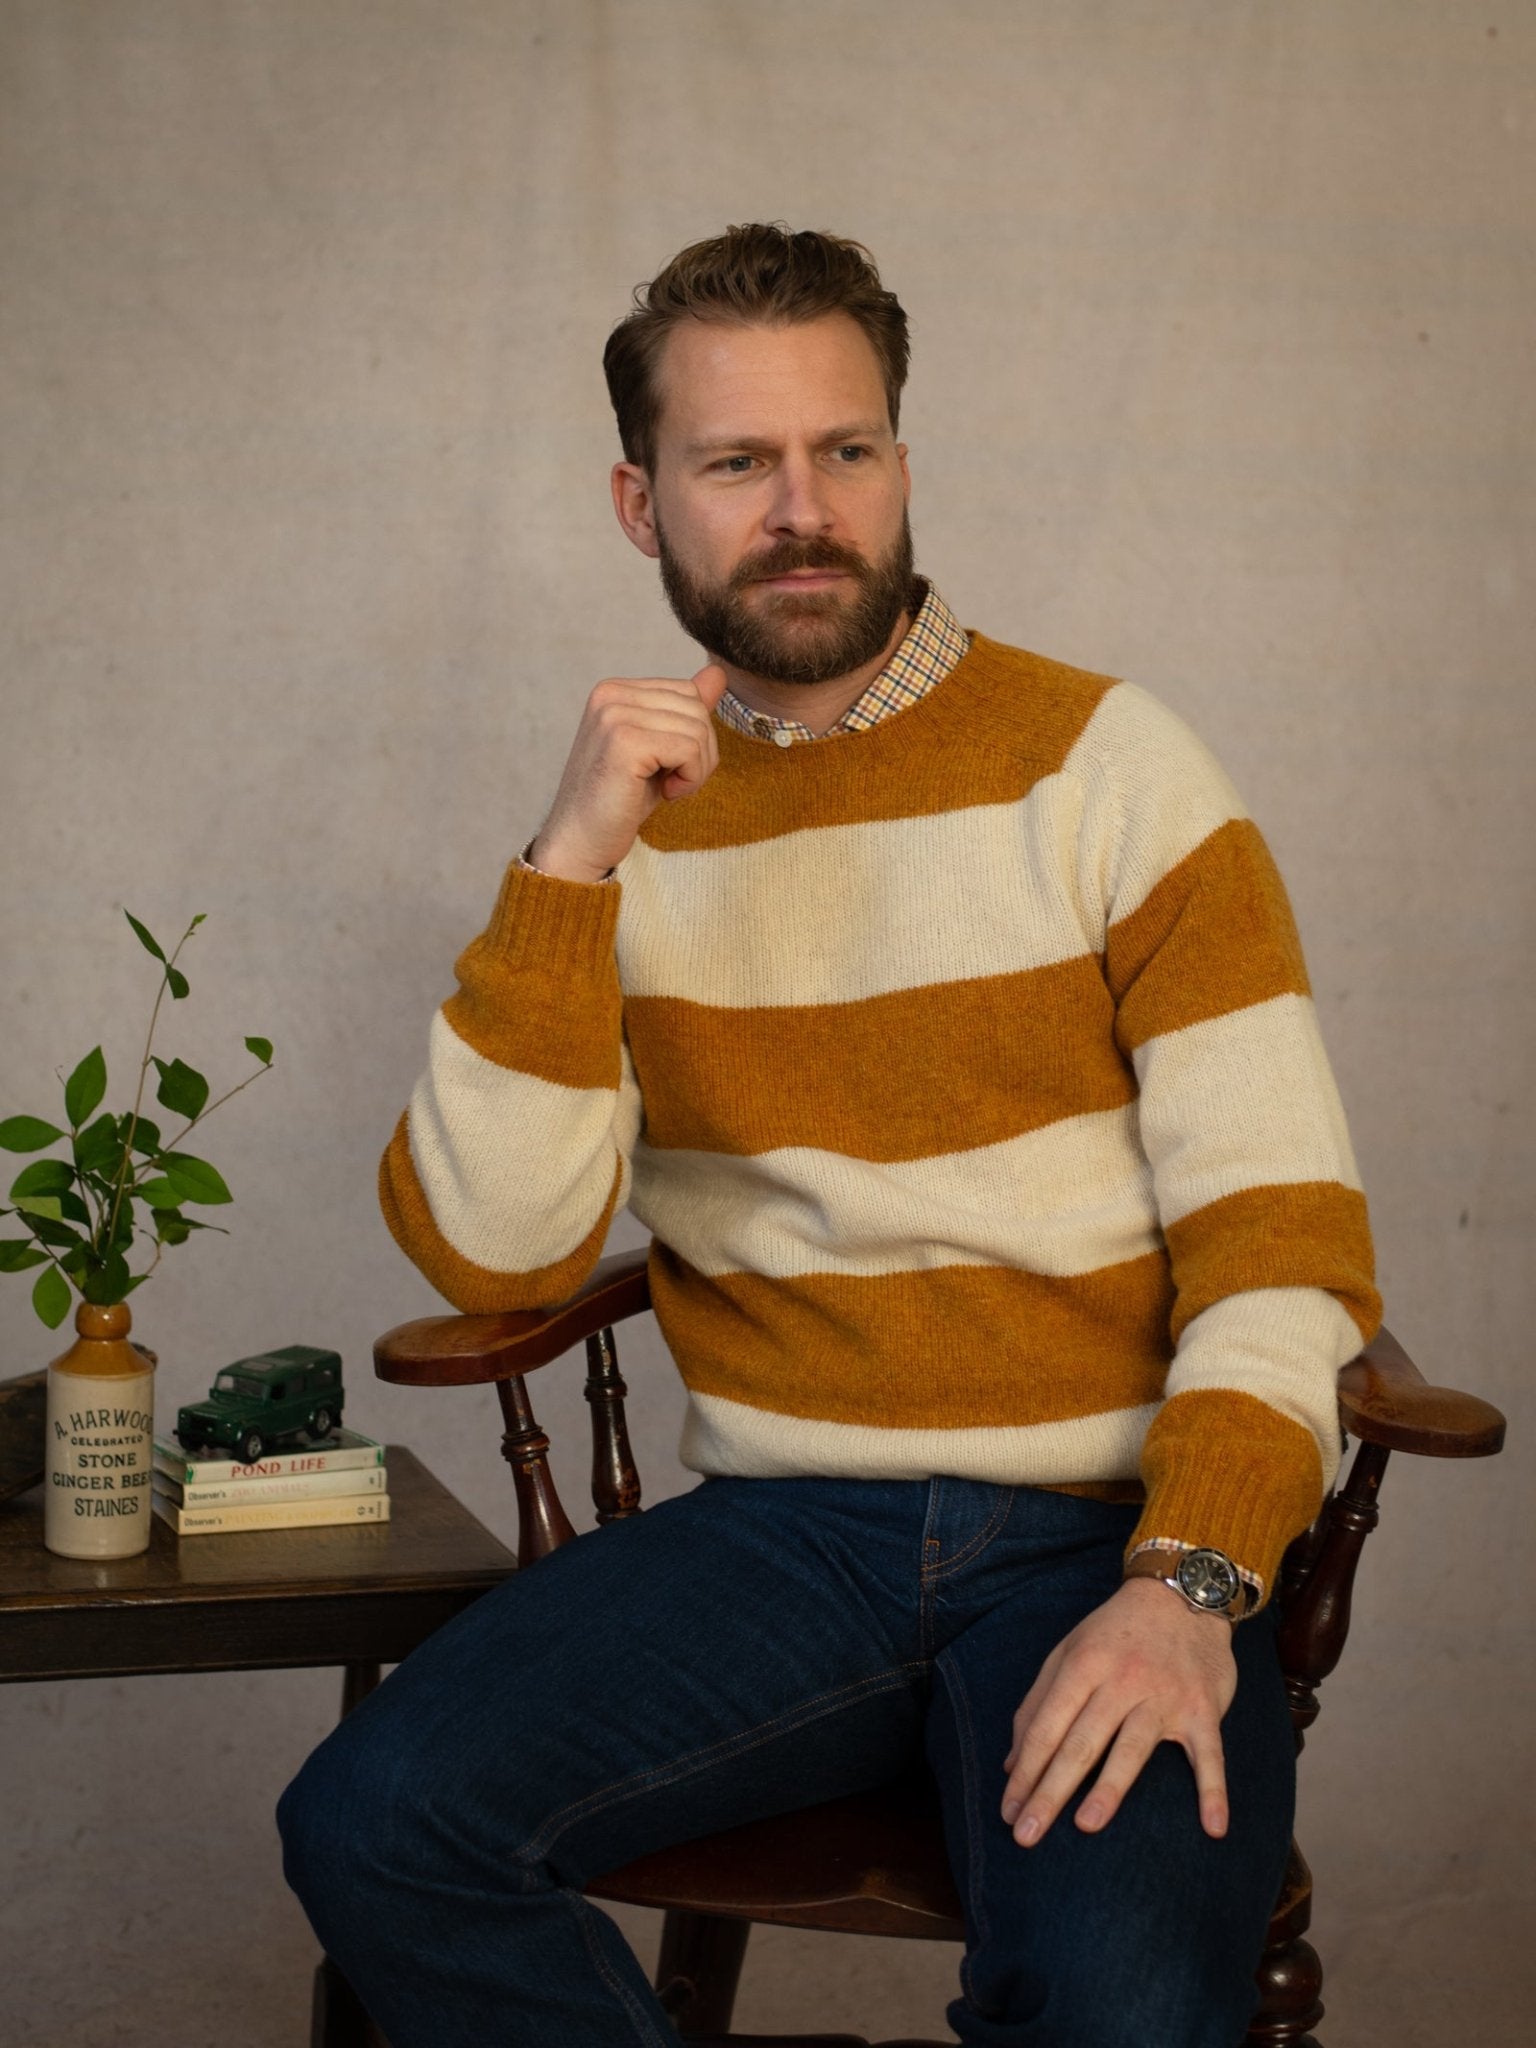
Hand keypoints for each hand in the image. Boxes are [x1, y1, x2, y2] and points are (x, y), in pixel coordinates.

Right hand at [530, 664, 730, 882]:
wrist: (580, 842)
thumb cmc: (619, 801)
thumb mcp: (659, 750)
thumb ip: (684, 711)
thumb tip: (717, 673)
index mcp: (615, 690)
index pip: (688, 692)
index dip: (694, 736)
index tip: (668, 767)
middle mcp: (611, 694)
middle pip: (696, 707)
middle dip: (700, 752)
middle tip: (673, 782)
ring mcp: (614, 715)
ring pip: (697, 728)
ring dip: (696, 768)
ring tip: (667, 788)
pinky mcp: (623, 741)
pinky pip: (690, 749)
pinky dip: (690, 778)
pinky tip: (667, 793)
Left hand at [999, 1576, 1236, 1846]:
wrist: (1181, 1593)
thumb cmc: (1116, 1632)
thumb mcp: (1068, 1651)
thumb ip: (1038, 1703)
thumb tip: (1012, 1764)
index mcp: (1082, 1665)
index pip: (1046, 1726)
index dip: (1025, 1771)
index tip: (1009, 1811)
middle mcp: (1121, 1680)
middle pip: (1081, 1742)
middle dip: (1051, 1791)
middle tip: (1027, 1836)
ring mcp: (1164, 1695)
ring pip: (1132, 1747)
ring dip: (1110, 1787)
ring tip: (1086, 1825)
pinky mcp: (1203, 1709)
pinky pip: (1209, 1754)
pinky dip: (1213, 1789)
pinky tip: (1213, 1827)